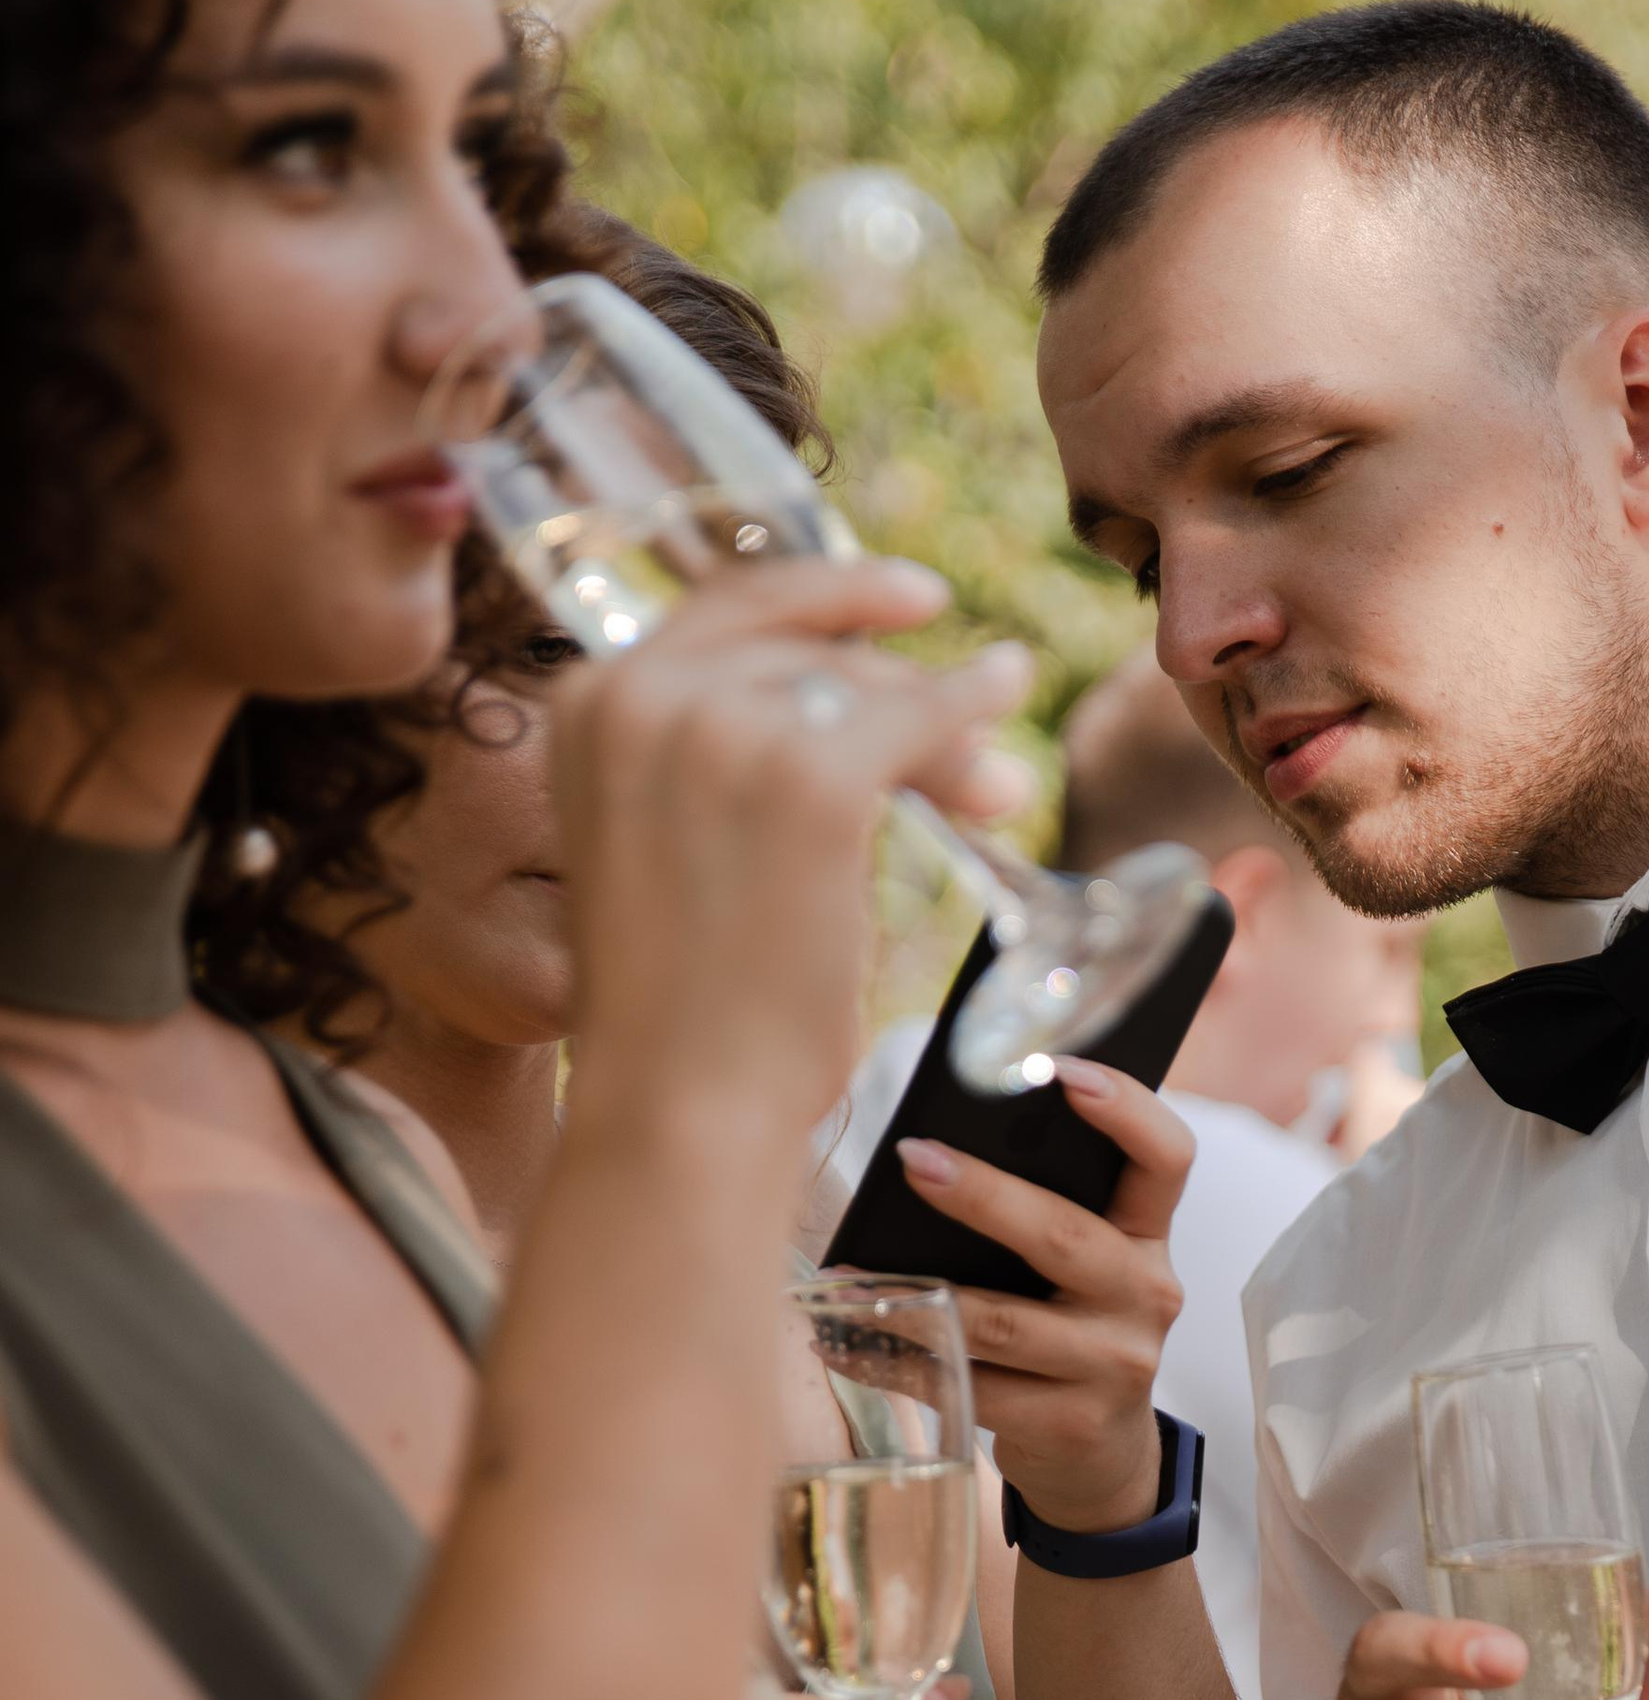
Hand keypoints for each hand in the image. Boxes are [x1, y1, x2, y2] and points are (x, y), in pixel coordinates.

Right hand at [551, 555, 1033, 1136]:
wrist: (681, 1104)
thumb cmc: (686, 1011)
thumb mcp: (666, 846)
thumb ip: (715, 758)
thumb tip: (857, 696)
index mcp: (588, 703)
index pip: (727, 610)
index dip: (828, 595)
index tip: (910, 598)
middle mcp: (641, 694)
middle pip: (807, 645)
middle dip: (899, 687)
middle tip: (977, 755)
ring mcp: (724, 729)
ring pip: (865, 686)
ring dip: (943, 731)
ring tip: (995, 795)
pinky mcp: (811, 780)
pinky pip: (917, 715)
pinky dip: (972, 704)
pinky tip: (1010, 692)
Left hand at [893, 1056, 1191, 1537]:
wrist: (1097, 1456)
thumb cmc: (1064, 1332)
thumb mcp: (1076, 1271)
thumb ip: (1037, 1214)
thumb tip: (924, 1157)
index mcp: (1146, 1237)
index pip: (1167, 1158)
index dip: (1126, 1109)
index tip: (1062, 1070)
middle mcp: (1146, 1295)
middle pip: (1064, 1236)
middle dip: (983, 1196)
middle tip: (912, 1160)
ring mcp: (1114, 1365)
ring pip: (1003, 1324)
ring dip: (914, 1297)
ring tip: (845, 1274)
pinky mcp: (1072, 1425)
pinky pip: (971, 1389)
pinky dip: (901, 1365)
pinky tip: (847, 1344)